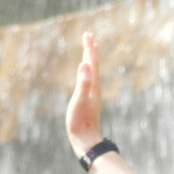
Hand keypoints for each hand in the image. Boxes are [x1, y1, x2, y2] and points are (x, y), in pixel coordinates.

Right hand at [66, 32, 105, 156]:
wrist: (86, 139)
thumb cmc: (80, 121)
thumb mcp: (79, 100)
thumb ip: (82, 82)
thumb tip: (84, 64)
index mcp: (92, 85)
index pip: (91, 62)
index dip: (89, 48)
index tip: (88, 34)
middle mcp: (94, 87)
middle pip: (93, 64)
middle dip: (90, 49)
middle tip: (89, 35)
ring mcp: (92, 93)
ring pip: (92, 71)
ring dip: (91, 59)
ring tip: (90, 50)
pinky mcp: (89, 99)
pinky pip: (89, 80)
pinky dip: (88, 71)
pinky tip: (86, 73)